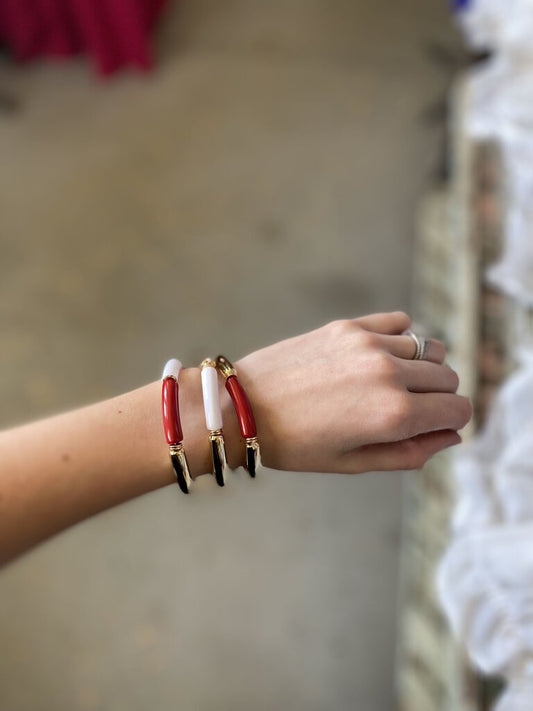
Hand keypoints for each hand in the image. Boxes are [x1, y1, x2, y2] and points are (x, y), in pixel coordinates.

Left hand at [234, 312, 471, 473]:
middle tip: (404, 410)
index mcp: (394, 416)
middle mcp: (389, 375)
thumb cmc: (296, 444)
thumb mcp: (354, 463)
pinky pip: (400, 322)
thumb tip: (451, 436)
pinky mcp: (349, 326)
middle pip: (448, 378)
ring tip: (389, 384)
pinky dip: (401, 339)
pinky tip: (379, 356)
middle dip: (437, 397)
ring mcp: (369, 345)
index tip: (431, 426)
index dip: (451, 422)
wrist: (243, 406)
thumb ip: (411, 453)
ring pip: (428, 349)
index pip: (459, 410)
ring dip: (420, 368)